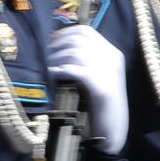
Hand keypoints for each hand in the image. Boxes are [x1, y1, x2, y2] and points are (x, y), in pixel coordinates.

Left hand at [48, 25, 128, 153]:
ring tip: (48, 65)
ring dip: (57, 57)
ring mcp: (109, 73)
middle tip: (46, 53)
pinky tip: (53, 73)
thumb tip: (60, 46)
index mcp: (112, 53)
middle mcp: (113, 58)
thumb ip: (85, 61)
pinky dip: (62, 69)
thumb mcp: (95, 76)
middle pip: (79, 39)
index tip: (51, 41)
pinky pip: (77, 70)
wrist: (113, 130)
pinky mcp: (102, 88)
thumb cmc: (100, 104)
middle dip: (58, 44)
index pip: (86, 31)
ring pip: (76, 52)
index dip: (65, 33)